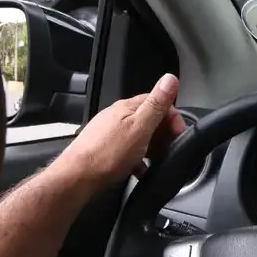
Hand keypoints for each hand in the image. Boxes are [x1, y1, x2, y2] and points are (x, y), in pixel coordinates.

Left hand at [54, 73, 187, 185]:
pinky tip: (139, 170)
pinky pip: (127, 151)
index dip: (172, 117)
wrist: (77, 178)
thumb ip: (156, 104)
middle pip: (148, 119)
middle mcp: (117, 116)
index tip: (178, 134)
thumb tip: (170, 78)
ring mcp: (109, 132)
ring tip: (154, 161)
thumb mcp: (140, 128)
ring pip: (138, 136)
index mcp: (127, 107)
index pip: (157, 101)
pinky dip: (138, 159)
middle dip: (163, 134)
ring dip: (151, 147)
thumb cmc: (107, 154)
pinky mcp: (105, 149)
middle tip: (168, 150)